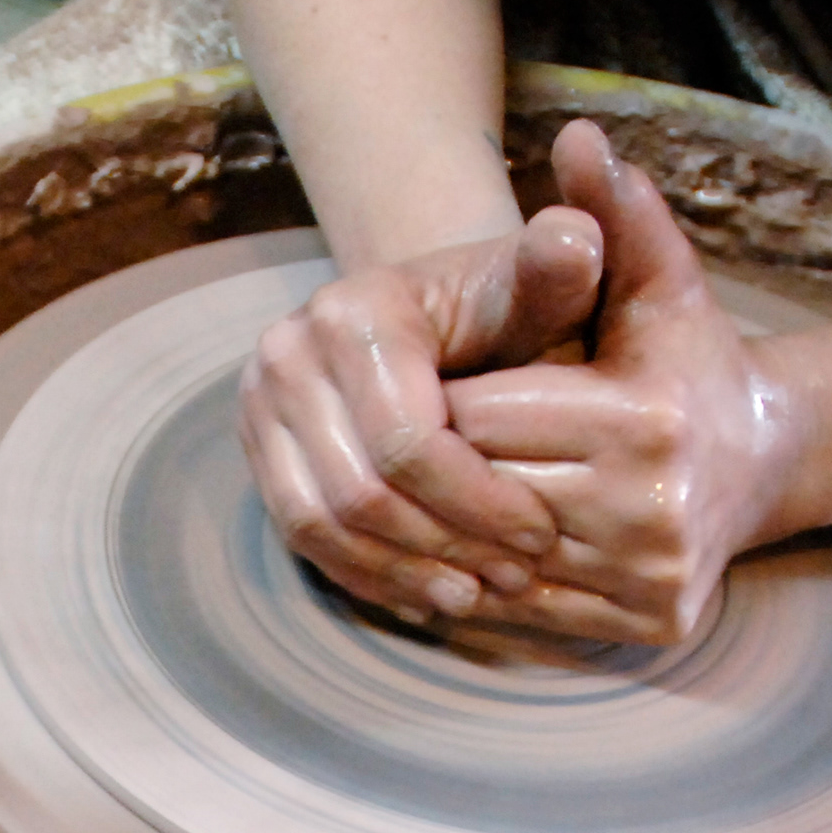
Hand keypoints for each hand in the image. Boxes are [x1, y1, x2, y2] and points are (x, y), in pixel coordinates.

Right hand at [238, 208, 608, 618]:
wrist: (435, 313)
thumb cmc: (504, 308)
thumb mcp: (540, 287)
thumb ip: (561, 268)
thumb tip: (574, 237)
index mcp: (352, 313)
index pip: (408, 441)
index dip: (479, 502)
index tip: (541, 534)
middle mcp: (286, 355)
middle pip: (359, 492)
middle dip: (443, 545)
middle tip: (513, 577)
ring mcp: (258, 407)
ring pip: (320, 525)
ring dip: (400, 572)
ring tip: (473, 595)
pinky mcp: (257, 451)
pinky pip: (300, 537)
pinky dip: (364, 575)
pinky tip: (426, 593)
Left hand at [441, 122, 831, 644]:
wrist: (768, 460)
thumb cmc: (690, 361)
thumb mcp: (660, 282)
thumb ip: (617, 212)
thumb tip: (581, 137)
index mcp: (642, 420)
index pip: (480, 420)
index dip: (443, 402)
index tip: (424, 384)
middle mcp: (652, 509)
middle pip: (480, 493)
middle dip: (440, 470)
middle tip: (406, 446)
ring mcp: (650, 578)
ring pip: (496, 561)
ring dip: (451, 534)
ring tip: (423, 497)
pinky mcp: (650, 626)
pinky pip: (529, 611)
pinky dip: (487, 585)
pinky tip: (463, 550)